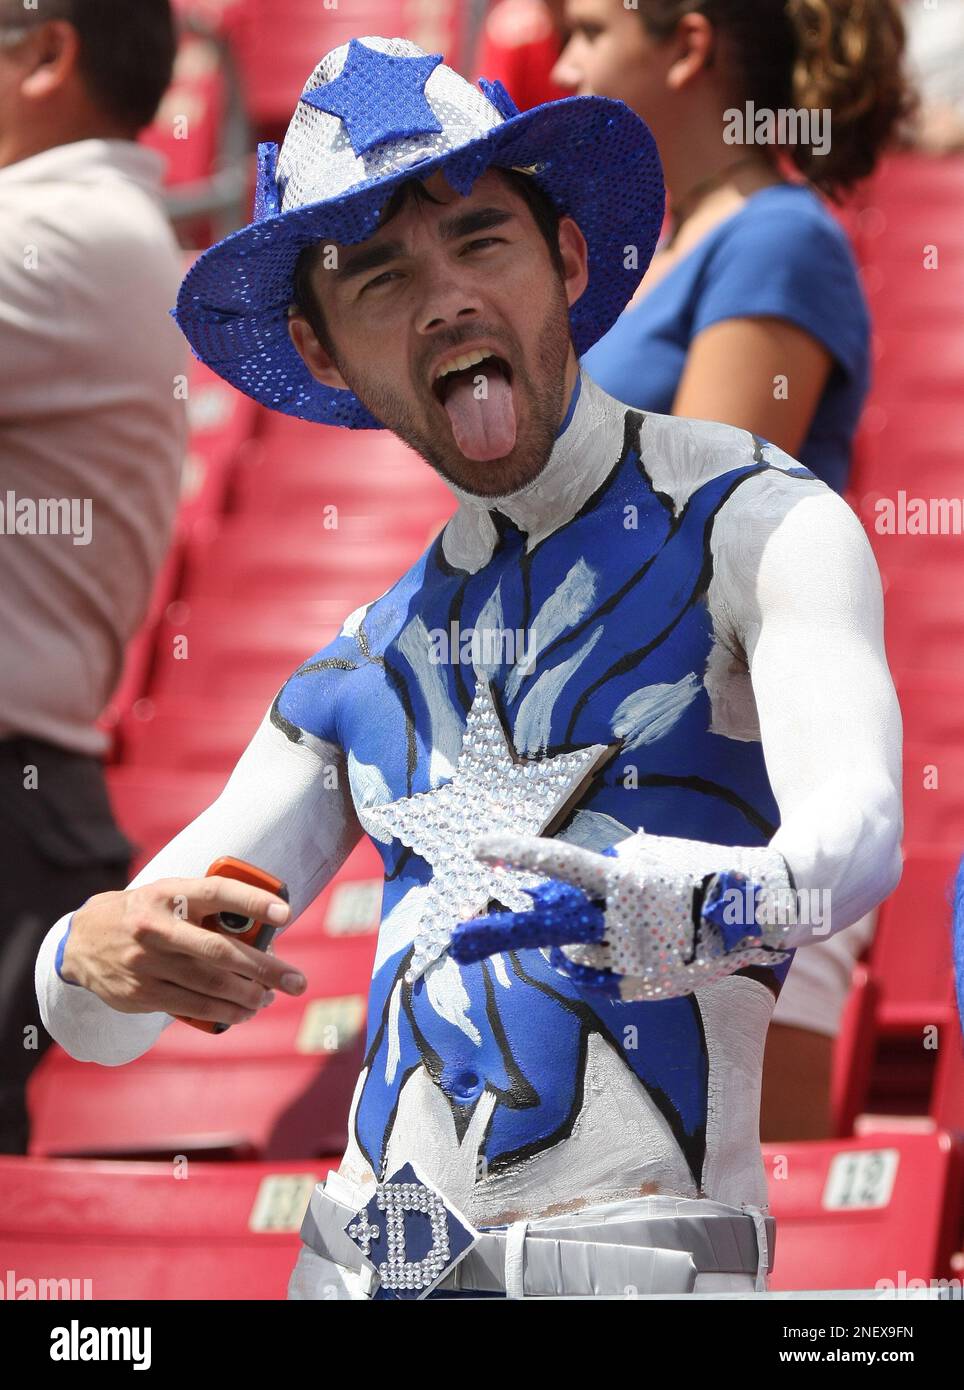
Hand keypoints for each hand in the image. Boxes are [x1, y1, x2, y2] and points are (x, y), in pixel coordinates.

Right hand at [62, 876, 306, 1025]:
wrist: (82, 941)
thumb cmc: (144, 914)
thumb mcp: (168, 897)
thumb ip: (205, 910)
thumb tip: (261, 935)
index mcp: (168, 895)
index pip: (215, 892)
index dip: (252, 900)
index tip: (285, 912)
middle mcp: (155, 928)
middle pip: (220, 951)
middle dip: (265, 969)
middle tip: (296, 980)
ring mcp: (146, 963)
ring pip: (210, 985)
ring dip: (249, 996)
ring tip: (271, 998)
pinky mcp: (141, 993)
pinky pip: (192, 1006)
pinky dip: (224, 1011)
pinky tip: (243, 1011)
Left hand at [450, 831, 792, 999]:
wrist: (759, 910)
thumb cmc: (700, 871)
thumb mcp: (650, 855)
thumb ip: (605, 870)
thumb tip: (566, 892)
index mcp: (623, 880)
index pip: (558, 863)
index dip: (516, 853)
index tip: (478, 846)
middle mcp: (621, 924)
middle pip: (546, 927)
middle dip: (500, 931)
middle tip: (457, 936)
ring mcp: (631, 962)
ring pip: (574, 953)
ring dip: (575, 939)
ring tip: (613, 923)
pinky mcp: (642, 989)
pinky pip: (594, 978)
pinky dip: (591, 964)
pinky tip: (607, 949)